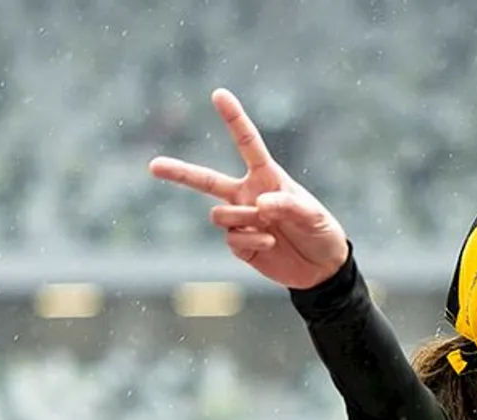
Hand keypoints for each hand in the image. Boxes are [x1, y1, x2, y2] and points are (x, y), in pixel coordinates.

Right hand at [149, 88, 350, 290]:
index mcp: (267, 178)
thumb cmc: (321, 232)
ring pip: (219, 214)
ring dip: (243, 220)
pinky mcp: (240, 244)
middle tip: (153, 166)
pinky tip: (270, 244)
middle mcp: (247, 194)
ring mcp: (241, 219)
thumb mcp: (314, 216)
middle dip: (179, 172)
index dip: (234, 119)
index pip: (248, 144)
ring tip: (270, 228)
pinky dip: (251, 242)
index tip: (219, 94)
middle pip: (206, 180)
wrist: (323, 268)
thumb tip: (259, 204)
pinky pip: (231, 239)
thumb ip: (289, 206)